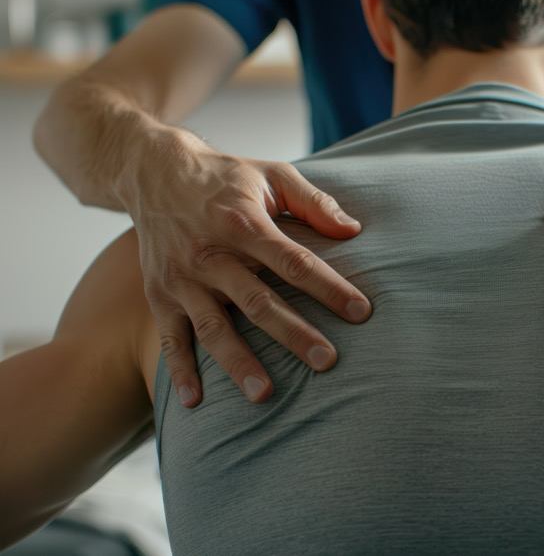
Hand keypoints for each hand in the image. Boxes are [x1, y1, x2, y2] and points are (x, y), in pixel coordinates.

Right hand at [121, 130, 370, 406]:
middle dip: (293, 334)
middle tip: (327, 362)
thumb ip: (314, 202)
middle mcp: (210, 253)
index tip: (362, 312)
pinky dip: (179, 370)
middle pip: (257, 301)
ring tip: (265, 395)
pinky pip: (169, 337)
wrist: (152, 171)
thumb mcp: (272, 175)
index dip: (328, 287)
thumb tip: (354, 231)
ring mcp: (182, 277)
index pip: (293, 261)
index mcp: (243, 222)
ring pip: (213, 327)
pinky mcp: (159, 294)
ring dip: (238, 362)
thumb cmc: (226, 177)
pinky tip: (195, 402)